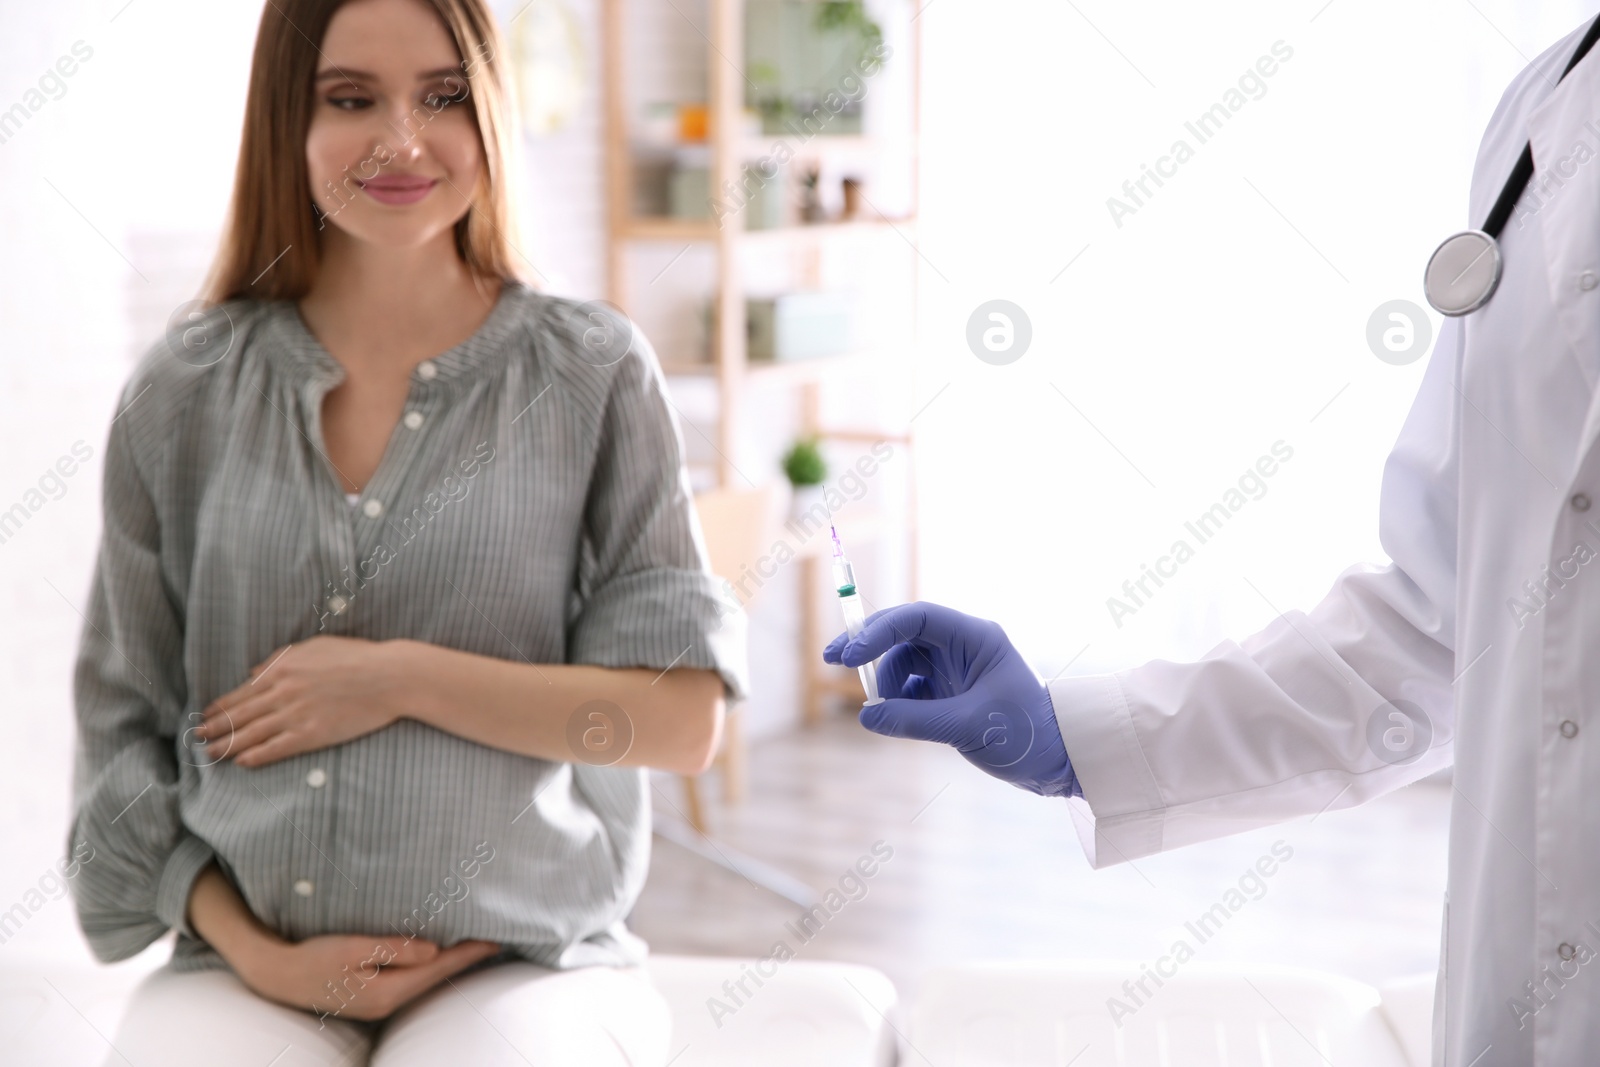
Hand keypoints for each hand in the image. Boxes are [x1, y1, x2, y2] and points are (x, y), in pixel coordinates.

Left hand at [195, 636, 406, 765]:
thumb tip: (253, 672)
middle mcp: (282, 692)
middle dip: (214, 729)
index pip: (240, 693)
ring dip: (226, 746)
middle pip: (239, 715)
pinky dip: (256, 756)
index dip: (219, 708)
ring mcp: (295, 714)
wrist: (389, 676)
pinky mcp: (311, 733)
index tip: (205, 718)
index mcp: (281, 669)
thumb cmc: (356, 657)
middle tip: (196, 740)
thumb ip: (280, 658)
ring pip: (250, 734)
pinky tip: (242, 762)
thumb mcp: (314, 647)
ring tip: (210, 755)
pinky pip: (276, 748)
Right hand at [247, 931, 501, 1023]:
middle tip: (494, 941)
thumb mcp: (353, 948)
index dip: (468, 953)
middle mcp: (388, 1002)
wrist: (279, 976)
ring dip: (449, 964)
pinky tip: (437, 959)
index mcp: (387, 991)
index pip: (438, 968)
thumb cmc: (314, 957)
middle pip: (436, 978)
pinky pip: (411, 982)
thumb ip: (395, 949)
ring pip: (425, 982)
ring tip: (474, 947)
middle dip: (465, 960)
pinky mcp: (372, 997)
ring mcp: (380, 1003)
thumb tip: (434, 950)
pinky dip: (430, 969)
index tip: (495, 939)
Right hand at [823, 601, 1076, 797]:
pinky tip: (898, 720)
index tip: (848, 655)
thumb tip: (867, 715)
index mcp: (975, 637)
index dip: (877, 630)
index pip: (916, 618)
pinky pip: (911, 688)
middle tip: (831, 660)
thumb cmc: (1027, 735)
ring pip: (902, 662)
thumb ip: (914, 719)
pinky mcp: (950, 693)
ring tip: (886, 712)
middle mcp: (962, 645)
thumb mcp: (967, 727)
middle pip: (902, 633)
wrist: (1059, 761)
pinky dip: (898, 701)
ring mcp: (955, 668)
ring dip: (886, 683)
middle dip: (868, 646)